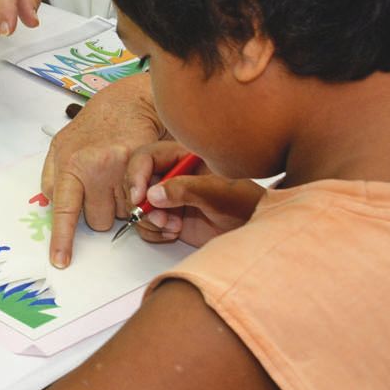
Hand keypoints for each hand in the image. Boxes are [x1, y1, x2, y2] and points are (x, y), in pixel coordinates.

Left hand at [40, 72, 163, 267]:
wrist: (126, 103)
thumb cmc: (91, 129)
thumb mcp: (60, 147)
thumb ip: (52, 178)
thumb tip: (50, 205)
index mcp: (67, 165)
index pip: (64, 210)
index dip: (62, 238)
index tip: (59, 261)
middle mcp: (92, 167)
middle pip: (97, 221)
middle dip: (100, 212)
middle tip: (102, 187)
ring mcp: (118, 166)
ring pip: (121, 215)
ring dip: (120, 205)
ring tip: (118, 180)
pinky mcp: (142, 164)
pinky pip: (140, 201)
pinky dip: (138, 197)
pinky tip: (133, 181)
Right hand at [128, 143, 263, 246]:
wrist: (253, 232)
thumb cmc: (244, 205)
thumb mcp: (218, 193)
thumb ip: (186, 189)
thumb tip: (152, 194)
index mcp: (183, 157)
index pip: (147, 157)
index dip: (137, 174)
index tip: (139, 197)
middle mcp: (171, 175)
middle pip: (136, 182)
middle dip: (143, 203)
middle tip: (160, 219)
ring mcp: (168, 197)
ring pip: (138, 205)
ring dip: (150, 220)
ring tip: (173, 227)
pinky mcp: (167, 217)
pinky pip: (145, 223)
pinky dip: (153, 232)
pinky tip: (173, 233)